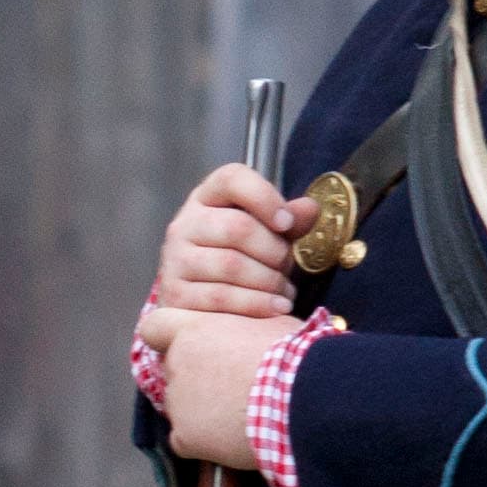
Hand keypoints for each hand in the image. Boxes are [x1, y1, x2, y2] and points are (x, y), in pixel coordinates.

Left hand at [139, 301, 325, 467]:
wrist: (302, 398)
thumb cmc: (293, 356)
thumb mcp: (269, 323)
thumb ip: (243, 325)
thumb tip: (251, 327)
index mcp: (193, 330)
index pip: (155, 327)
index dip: (167, 337)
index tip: (188, 347)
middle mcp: (176, 363)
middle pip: (174, 370)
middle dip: (197, 378)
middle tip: (233, 387)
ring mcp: (177, 402)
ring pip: (181, 407)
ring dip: (203, 411)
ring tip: (242, 413)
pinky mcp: (185, 437)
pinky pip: (185, 441)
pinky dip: (203, 442)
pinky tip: (232, 438)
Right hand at [153, 158, 312, 317]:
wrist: (200, 301)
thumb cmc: (240, 257)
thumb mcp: (266, 233)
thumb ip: (289, 220)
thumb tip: (311, 208)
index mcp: (207, 198)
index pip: (232, 179)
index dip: (264, 197)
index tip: (287, 223)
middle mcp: (185, 224)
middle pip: (237, 227)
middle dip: (274, 251)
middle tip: (288, 266)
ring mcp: (175, 259)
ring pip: (231, 265)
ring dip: (269, 281)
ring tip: (285, 291)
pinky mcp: (175, 293)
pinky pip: (222, 296)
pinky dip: (257, 304)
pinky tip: (276, 307)